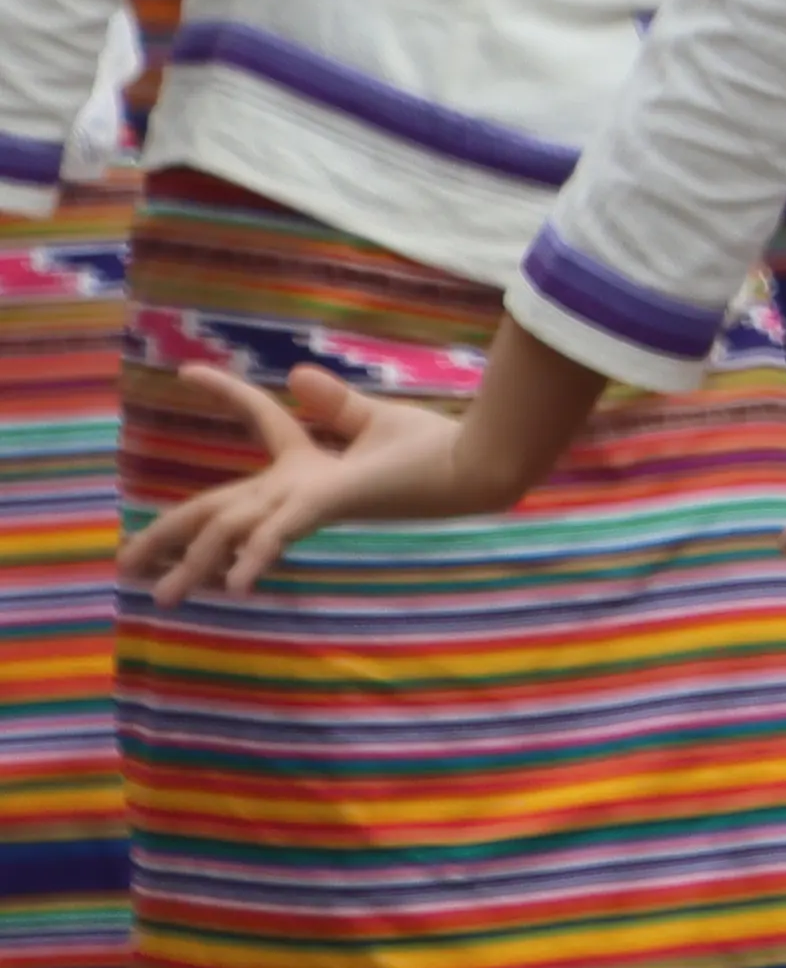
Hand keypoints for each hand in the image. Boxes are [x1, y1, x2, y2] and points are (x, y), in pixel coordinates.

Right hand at [117, 364, 485, 609]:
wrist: (477, 467)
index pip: (257, 423)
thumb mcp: (374, 420)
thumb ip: (334, 404)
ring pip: (231, 529)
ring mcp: (309, 500)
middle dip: (170, 536)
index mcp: (310, 466)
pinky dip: (252, 558)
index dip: (225, 394)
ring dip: (192, 562)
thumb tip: (295, 374)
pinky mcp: (326, 503)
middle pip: (219, 509)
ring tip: (158, 596)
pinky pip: (276, 533)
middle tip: (126, 563)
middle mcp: (300, 489)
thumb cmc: (438, 449)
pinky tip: (232, 589)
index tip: (187, 370)